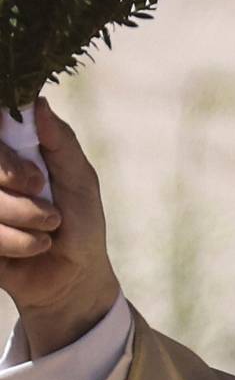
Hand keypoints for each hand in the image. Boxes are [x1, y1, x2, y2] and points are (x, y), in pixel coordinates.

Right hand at [0, 98, 118, 356]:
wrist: (74, 276)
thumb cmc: (81, 222)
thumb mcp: (80, 179)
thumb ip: (61, 142)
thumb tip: (38, 103)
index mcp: (11, 156)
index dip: (7, 156)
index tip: (35, 176)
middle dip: (21, 187)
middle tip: (46, 201)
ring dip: (28, 219)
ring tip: (48, 229)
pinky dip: (21, 243)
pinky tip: (35, 247)